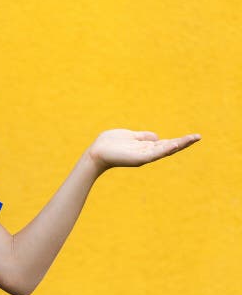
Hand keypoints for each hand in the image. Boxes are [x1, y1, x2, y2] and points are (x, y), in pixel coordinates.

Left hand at [87, 129, 201, 173]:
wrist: (96, 153)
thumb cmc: (109, 144)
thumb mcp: (129, 136)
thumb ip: (143, 137)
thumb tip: (157, 136)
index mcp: (145, 147)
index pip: (165, 143)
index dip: (179, 140)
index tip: (193, 136)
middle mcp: (147, 153)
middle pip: (169, 147)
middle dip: (184, 143)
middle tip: (199, 137)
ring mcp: (144, 156)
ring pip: (165, 150)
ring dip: (179, 145)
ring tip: (193, 139)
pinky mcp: (139, 158)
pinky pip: (155, 153)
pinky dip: (165, 149)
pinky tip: (175, 144)